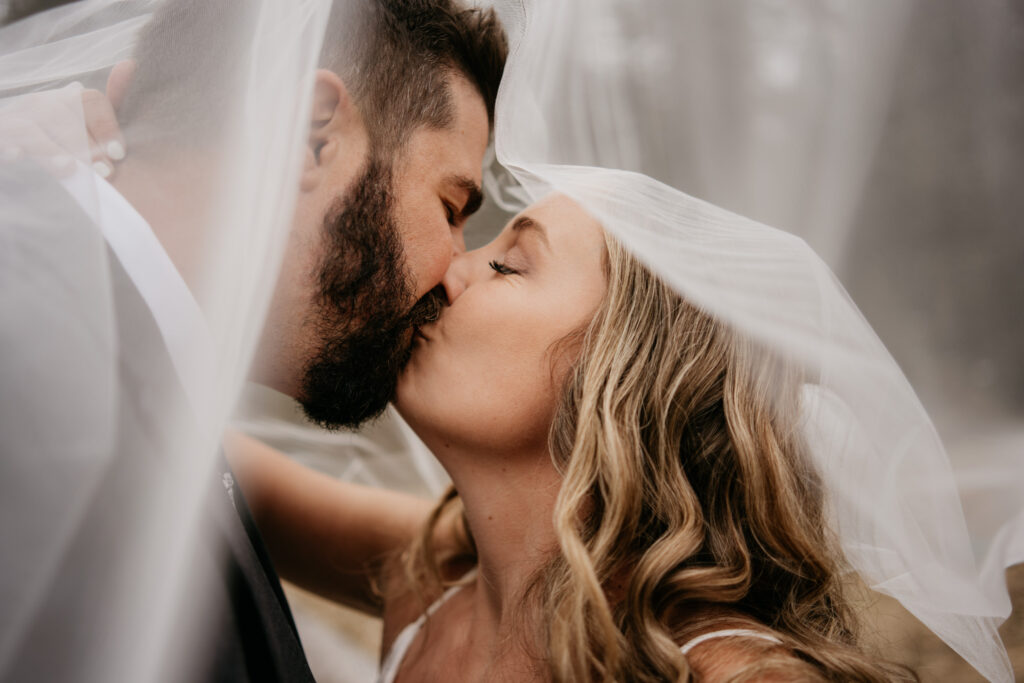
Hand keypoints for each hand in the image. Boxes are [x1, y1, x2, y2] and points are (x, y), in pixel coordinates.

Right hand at [0, 60, 131, 179]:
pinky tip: (17, 155)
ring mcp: (13, 120)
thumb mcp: (90, 124)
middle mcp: (38, 105)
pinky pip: (2, 137)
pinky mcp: (1, 136)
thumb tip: (130, 63)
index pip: (90, 100)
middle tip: (104, 172)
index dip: (106, 125)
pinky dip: (8, 146)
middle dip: (84, 144)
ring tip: (70, 168)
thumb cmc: (65, 142)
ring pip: (31, 127)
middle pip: (61, 113)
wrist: (20, 149)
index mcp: (66, 100)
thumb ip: (111, 104)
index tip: (119, 154)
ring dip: (52, 149)